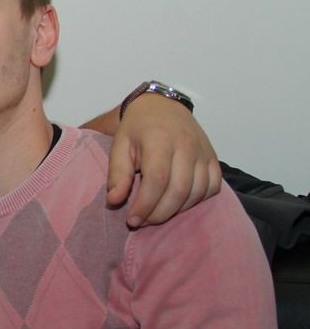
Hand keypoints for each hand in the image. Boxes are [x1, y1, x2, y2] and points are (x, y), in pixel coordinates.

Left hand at [106, 93, 220, 225]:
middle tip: (142, 222)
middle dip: (159, 213)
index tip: (132, 220)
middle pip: (179, 190)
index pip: (157, 180)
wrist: (162, 107)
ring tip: (156, 213)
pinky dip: (197, 200)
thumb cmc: (137, 129)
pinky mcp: (213, 157)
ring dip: (176, 210)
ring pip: (197, 192)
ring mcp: (203, 152)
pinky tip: (178, 202)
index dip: (145, 205)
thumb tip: (114, 201)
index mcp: (160, 140)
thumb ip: (117, 174)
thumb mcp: (119, 146)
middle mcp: (187, 145)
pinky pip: (212, 187)